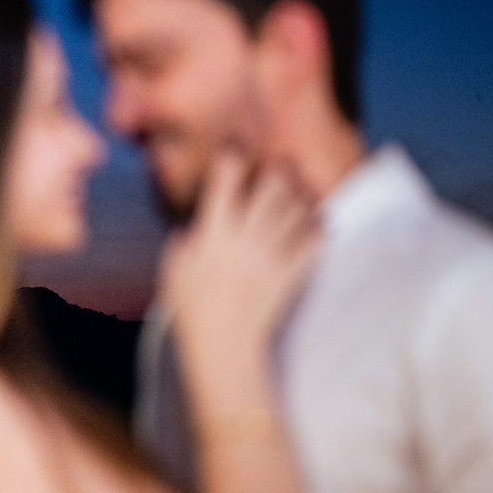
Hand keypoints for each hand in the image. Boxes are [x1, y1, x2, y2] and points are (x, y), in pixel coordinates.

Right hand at [160, 152, 319, 374]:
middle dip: (278, 169)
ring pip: (297, 209)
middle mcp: (245, 239)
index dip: (231, 157)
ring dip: (300, 193)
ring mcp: (271, 256)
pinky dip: (318, 225)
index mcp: (213, 234)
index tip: (235, 146)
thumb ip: (184, 241)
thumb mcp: (174, 269)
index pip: (225, 182)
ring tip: (298, 188)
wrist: (223, 346)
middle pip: (272, 188)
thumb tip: (194, 226)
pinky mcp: (291, 274)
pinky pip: (314, 240)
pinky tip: (315, 220)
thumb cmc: (191, 310)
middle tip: (280, 164)